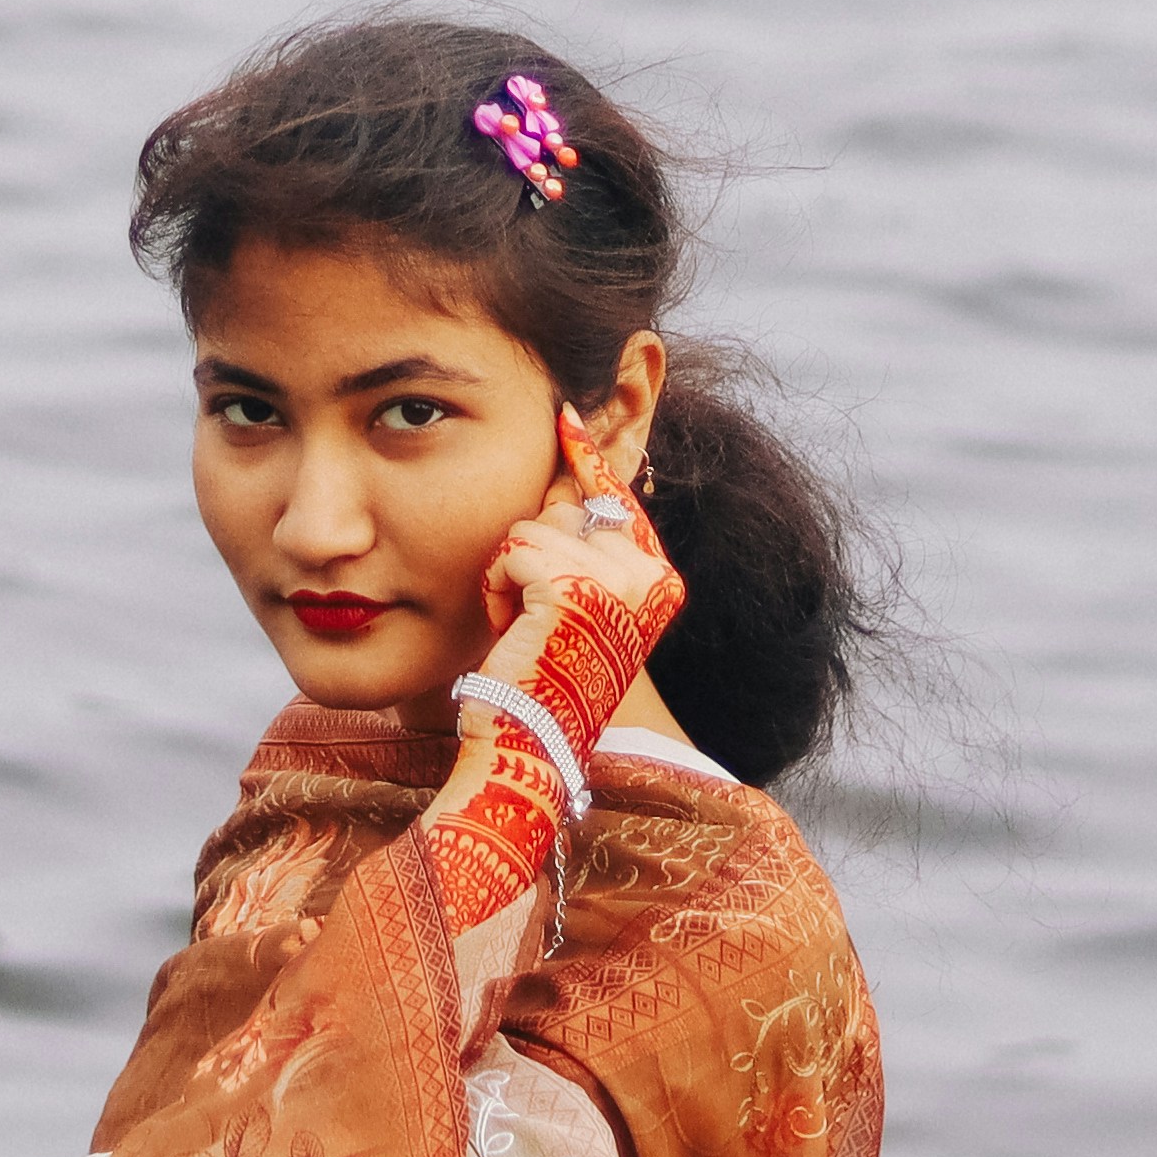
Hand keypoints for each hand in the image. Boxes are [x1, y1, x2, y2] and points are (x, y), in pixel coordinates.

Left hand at [475, 405, 683, 746]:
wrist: (528, 743)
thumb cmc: (540, 679)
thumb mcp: (574, 603)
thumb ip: (579, 547)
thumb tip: (568, 473)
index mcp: (660, 581)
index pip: (618, 497)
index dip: (586, 458)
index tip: (566, 413)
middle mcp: (649, 575)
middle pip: (567, 510)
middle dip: (532, 554)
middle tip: (533, 619)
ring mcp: (615, 578)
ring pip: (533, 527)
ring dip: (510, 575)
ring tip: (522, 629)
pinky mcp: (571, 584)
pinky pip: (512, 547)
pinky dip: (496, 585)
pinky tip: (509, 629)